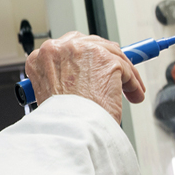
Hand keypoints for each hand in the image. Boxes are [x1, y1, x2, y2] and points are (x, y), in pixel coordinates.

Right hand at [24, 32, 145, 122]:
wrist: (71, 131)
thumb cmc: (61, 120)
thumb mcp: (51, 95)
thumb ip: (62, 78)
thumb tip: (84, 77)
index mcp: (42, 57)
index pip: (69, 48)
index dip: (85, 58)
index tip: (94, 66)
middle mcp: (61, 48)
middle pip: (92, 44)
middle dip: (107, 59)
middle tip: (116, 73)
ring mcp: (84, 51)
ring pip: (111, 54)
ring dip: (124, 73)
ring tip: (130, 91)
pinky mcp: (107, 60)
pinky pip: (125, 68)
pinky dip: (132, 83)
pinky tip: (133, 95)